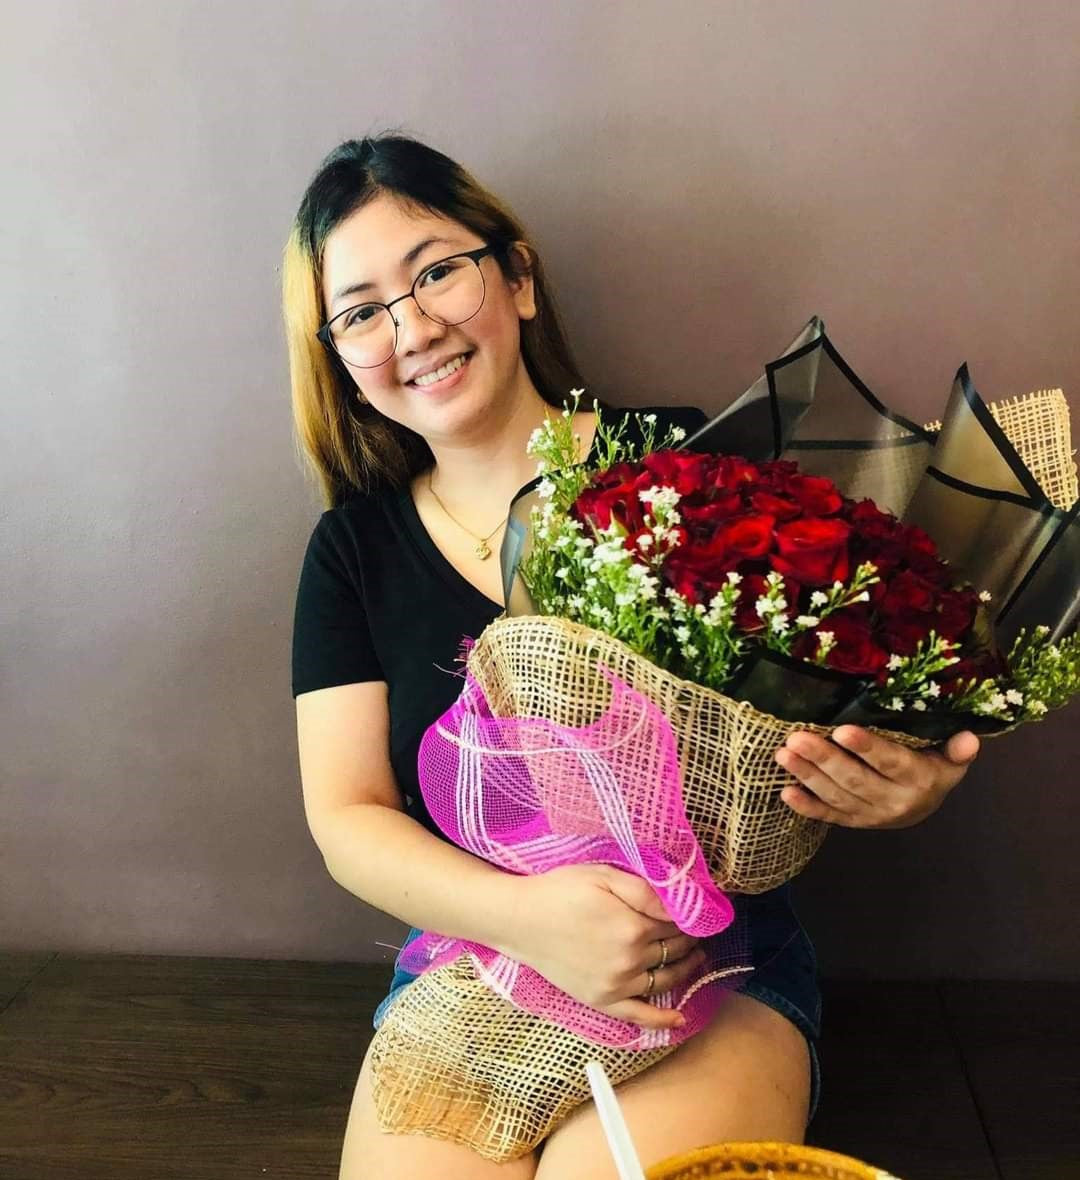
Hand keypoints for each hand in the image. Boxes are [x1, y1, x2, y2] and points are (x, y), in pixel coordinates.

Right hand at [501, 864, 702, 1030]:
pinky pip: (638, 1015)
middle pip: (674, 950)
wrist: (520, 919)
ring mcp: (616, 984)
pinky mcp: (601, 1000)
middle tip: (697, 930)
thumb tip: (682, 904)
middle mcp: (629, 960)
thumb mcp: (604, 876)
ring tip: (697, 957)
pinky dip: (662, 1020)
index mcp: (633, 926)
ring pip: (665, 979)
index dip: (687, 916)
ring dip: (687, 969)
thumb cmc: (560, 891)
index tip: (695, 910)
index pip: (676, 923)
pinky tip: (680, 1017)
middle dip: (690, 939)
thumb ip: (645, 891)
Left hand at [774, 725, 980, 829]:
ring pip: (837, 796)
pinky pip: (828, 816)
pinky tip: (785, 791)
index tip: (841, 730)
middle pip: (855, 780)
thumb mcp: (950, 760)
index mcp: (919, 780)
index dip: (868, 748)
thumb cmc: (933, 769)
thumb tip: (970, 737)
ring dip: (808, 776)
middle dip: (824, 758)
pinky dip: (806, 806)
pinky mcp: (853, 822)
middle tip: (796, 737)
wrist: (924, 808)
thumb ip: (957, 750)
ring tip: (783, 754)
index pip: (891, 762)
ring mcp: (870, 815)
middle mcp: (894, 801)